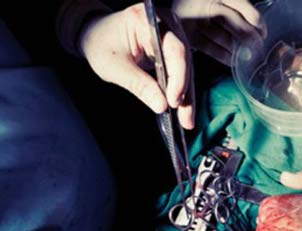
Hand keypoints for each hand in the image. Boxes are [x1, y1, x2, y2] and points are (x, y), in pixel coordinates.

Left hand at [79, 3, 194, 128]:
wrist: (95, 34)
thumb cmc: (101, 44)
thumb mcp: (114, 67)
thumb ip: (139, 85)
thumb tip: (162, 106)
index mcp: (148, 20)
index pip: (174, 50)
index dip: (178, 77)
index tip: (173, 102)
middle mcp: (166, 24)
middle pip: (184, 61)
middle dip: (185, 92)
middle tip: (186, 119)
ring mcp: (172, 35)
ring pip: (186, 69)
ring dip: (187, 96)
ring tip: (186, 120)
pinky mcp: (172, 48)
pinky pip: (181, 72)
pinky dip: (181, 91)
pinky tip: (183, 110)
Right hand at [173, 0, 265, 65]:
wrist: (178, 7)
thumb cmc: (204, 4)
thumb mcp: (220, 0)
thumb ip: (235, 7)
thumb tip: (257, 29)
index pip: (241, 4)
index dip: (256, 20)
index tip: (263, 32)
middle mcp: (206, 4)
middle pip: (231, 20)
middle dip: (248, 36)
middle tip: (257, 46)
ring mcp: (195, 20)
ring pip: (222, 36)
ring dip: (237, 49)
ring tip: (247, 55)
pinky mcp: (189, 35)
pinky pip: (210, 49)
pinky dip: (224, 56)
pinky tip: (233, 60)